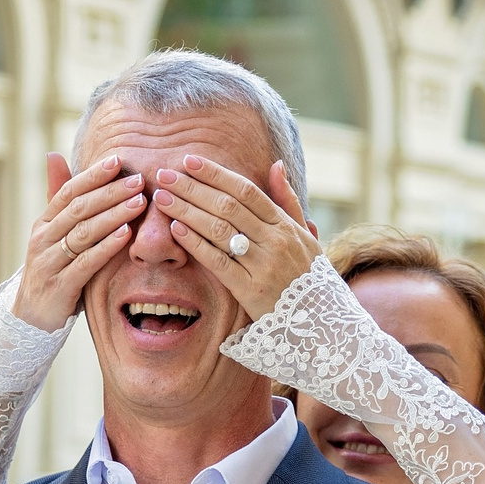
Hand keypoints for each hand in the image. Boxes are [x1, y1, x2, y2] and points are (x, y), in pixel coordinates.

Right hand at [11, 153, 146, 329]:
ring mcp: (49, 263)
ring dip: (113, 215)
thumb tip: (54, 155)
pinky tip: (126, 234)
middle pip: (78, 209)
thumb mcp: (53, 237)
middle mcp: (43, 239)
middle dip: (110, 192)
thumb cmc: (51, 272)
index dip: (92, 175)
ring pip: (83, 232)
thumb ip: (59, 201)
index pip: (67, 191)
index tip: (118, 160)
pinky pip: (86, 262)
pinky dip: (106, 246)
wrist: (30, 318)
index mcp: (44, 224)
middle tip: (138, 180)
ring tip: (139, 202)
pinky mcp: (59, 286)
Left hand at [156, 157, 320, 323]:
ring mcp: (263, 266)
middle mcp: (275, 241)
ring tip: (163, 198)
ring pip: (219, 230)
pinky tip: (177, 229)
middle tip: (165, 175)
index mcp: (285, 225)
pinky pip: (218, 262)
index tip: (190, 161)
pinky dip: (196, 243)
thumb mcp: (306, 236)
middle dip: (192, 188)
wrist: (321, 322)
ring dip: (187, 211)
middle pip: (227, 206)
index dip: (215, 174)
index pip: (246, 191)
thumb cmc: (309, 276)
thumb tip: (276, 164)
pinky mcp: (251, 290)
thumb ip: (288, 201)